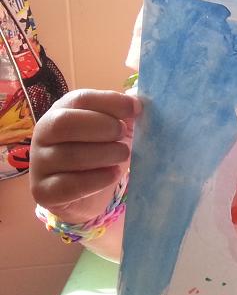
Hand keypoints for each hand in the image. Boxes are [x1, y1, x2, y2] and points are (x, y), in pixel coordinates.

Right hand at [30, 89, 140, 223]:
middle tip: (122, 134)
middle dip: (102, 126)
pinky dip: (97, 179)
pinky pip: (68, 185)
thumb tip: (138, 100)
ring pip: (69, 155)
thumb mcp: (116, 128)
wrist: (89, 194)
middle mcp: (43, 134)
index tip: (135, 109)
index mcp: (62, 111)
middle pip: (64, 123)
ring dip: (105, 154)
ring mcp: (39, 164)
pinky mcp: (43, 192)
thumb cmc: (103, 152)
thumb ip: (126, 113)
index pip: (79, 99)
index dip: (110, 101)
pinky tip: (113, 174)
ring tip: (123, 155)